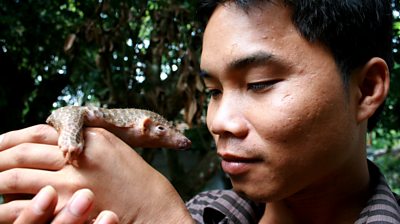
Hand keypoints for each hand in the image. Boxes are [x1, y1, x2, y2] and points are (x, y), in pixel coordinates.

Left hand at [0, 125, 192, 222]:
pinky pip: (24, 207)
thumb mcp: (112, 150)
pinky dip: (5, 208)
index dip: (11, 138)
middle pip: (22, 153)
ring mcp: (71, 184)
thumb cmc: (134, 179)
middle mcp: (77, 157)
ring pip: (15, 178)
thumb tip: (48, 144)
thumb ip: (82, 142)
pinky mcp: (68, 209)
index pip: (38, 133)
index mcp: (88, 138)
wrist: (154, 207)